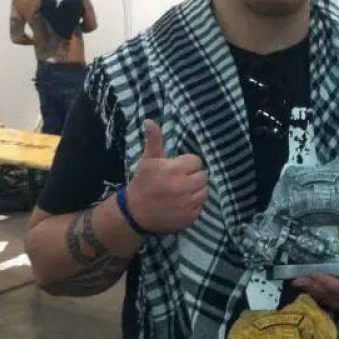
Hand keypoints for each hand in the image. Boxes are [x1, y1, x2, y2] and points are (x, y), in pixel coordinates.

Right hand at [124, 119, 207, 233]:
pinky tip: (181, 203)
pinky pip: (201, 206)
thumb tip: (149, 121)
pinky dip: (194, 204)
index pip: (196, 161)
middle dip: (193, 176)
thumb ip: (154, 140)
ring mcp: (188, 203)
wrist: (134, 213)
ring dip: (196, 190)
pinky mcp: (190, 217)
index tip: (177, 169)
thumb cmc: (142, 183)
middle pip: (203, 176)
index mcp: (175, 169)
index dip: (187, 164)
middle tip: (180, 180)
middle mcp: (184, 186)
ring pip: (205, 191)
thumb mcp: (147, 160)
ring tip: (182, 191)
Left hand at [293, 248, 338, 310]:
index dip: (323, 281)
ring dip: (317, 293)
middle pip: (332, 296)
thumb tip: (330, 261)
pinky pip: (337, 304)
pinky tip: (315, 292)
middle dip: (313, 288)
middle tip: (296, 279)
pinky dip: (325, 298)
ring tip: (302, 285)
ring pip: (333, 302)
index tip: (308, 273)